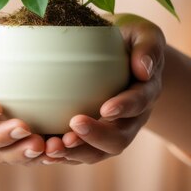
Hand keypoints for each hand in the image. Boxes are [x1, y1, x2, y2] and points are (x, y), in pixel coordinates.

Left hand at [43, 14, 165, 164]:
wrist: (121, 54)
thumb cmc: (130, 39)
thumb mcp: (144, 34)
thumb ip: (148, 47)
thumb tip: (144, 69)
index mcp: (145, 91)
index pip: (139, 103)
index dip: (125, 108)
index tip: (106, 108)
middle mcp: (131, 118)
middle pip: (120, 138)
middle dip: (97, 136)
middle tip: (74, 126)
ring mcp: (112, 130)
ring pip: (98, 152)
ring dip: (76, 152)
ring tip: (53, 147)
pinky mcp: (92, 136)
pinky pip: (79, 152)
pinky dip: (63, 155)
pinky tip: (43, 151)